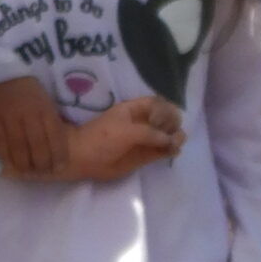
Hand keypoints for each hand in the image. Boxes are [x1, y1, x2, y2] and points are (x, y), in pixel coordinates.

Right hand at [0, 76, 71, 176]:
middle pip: (38, 145)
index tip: (60, 167)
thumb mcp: (43, 99)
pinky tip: (10, 165)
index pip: (55, 135)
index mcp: (43, 107)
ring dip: (24, 164)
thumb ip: (49, 119)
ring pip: (18, 148)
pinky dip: (5, 157)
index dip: (58, 154)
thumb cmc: (24, 88)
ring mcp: (8, 118)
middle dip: (42, 163)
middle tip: (43, 172)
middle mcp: (27, 114)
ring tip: (27, 172)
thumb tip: (56, 143)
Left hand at [63, 95, 182, 181]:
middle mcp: (143, 122)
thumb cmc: (102, 138)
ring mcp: (146, 138)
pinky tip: (172, 152)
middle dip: (173, 124)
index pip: (159, 103)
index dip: (164, 110)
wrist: (84, 158)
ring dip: (176, 137)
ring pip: (170, 133)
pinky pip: (166, 149)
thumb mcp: (126, 131)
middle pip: (168, 117)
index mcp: (135, 109)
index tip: (158, 121)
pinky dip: (172, 149)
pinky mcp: (146, 154)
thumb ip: (150, 133)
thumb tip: (171, 140)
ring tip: (173, 145)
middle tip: (168, 135)